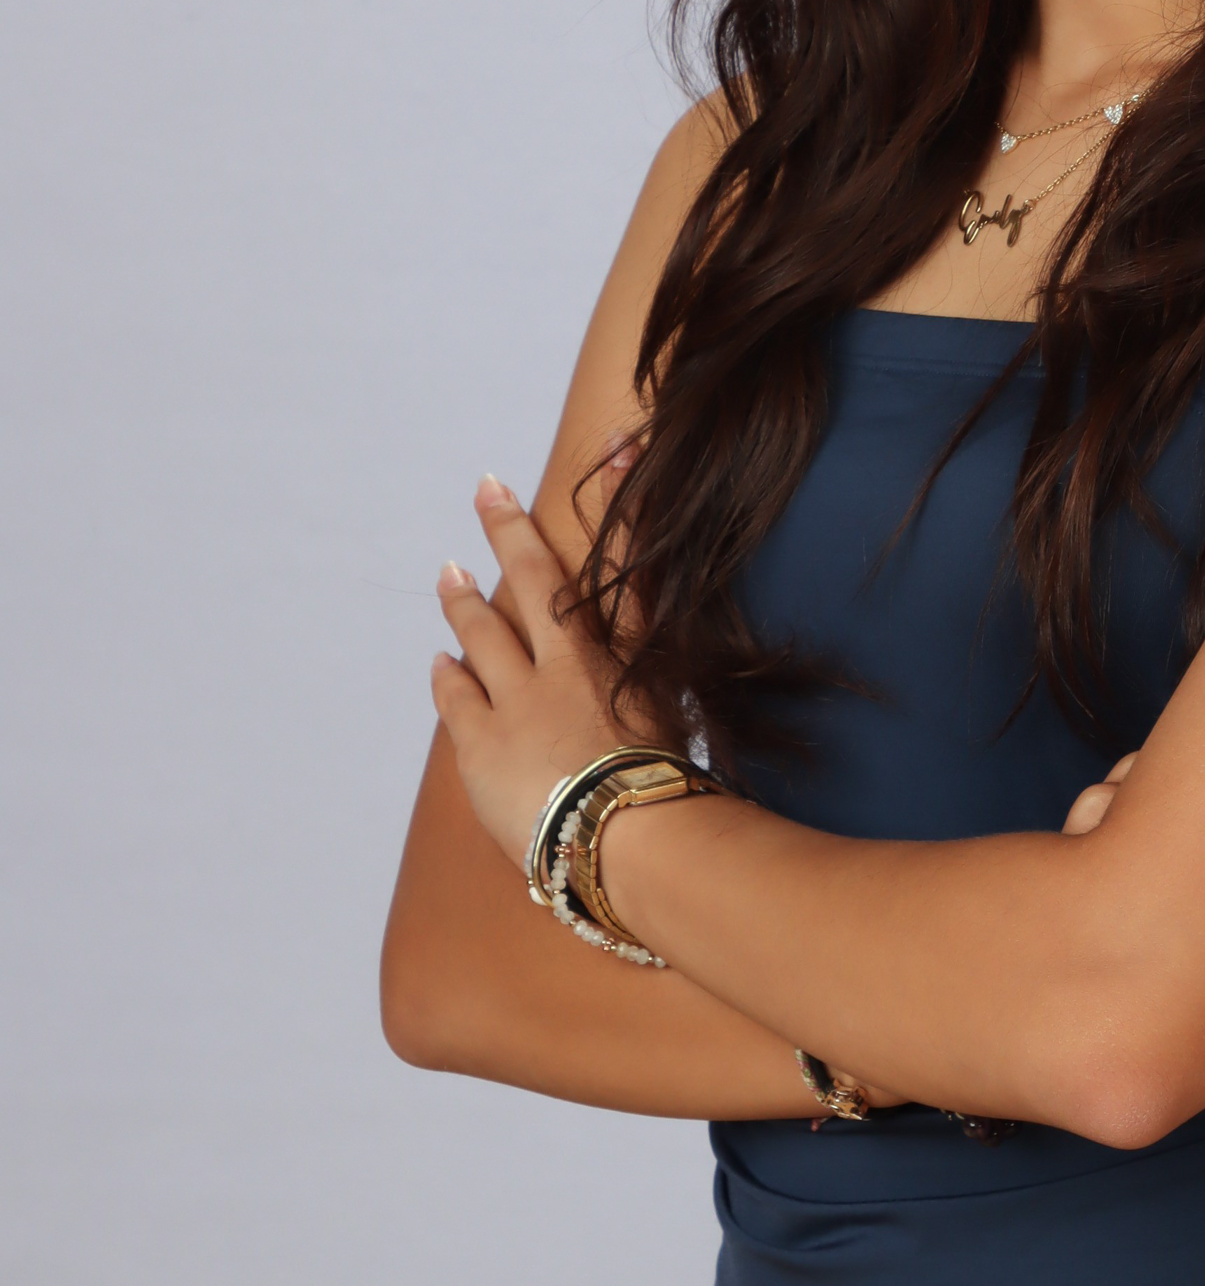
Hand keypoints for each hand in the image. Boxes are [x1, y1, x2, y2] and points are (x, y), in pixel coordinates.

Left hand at [431, 476, 637, 866]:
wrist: (628, 838)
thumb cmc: (671, 795)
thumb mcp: (683, 726)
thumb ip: (663, 691)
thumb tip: (660, 685)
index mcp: (633, 658)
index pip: (628, 563)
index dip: (623, 502)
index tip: (620, 448)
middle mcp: (572, 663)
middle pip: (536, 579)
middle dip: (510, 529)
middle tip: (487, 489)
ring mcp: (521, 698)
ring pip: (483, 632)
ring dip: (464, 599)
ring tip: (449, 571)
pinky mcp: (482, 742)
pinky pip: (457, 696)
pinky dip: (448, 676)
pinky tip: (440, 662)